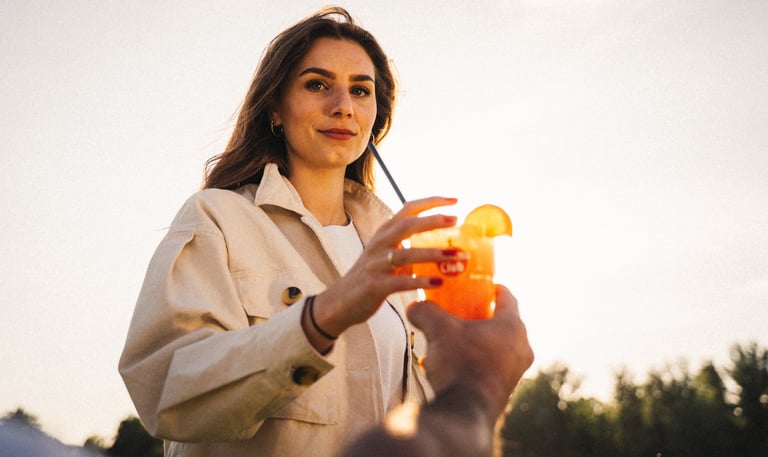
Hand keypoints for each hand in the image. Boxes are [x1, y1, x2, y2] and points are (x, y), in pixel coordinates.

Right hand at [311, 196, 460, 335]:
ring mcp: (375, 264)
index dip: (432, 202)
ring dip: (432, 254)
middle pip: (407, 225)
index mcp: (384, 233)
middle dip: (432, 221)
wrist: (339, 303)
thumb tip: (440, 247)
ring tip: (455, 256)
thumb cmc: (369, 278)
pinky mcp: (374, 285)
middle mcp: (379, 244)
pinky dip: (420, 281)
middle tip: (456, 220)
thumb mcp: (386, 255)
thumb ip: (406, 247)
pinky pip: (400, 282)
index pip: (408, 208)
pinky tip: (439, 283)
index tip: (455, 200)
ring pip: (405, 254)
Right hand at [406, 285, 533, 419]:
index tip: (483, 285)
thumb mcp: (438, 330)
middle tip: (462, 311)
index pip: (508, 298)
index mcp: (513, 327)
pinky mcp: (504, 390)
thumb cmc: (459, 364)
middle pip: (502, 323)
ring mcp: (515, 371)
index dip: (493, 288)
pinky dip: (471, 361)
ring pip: (495, 347)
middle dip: (480, 317)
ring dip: (474, 341)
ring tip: (450, 339)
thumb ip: (426, 311)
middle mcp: (521, 348)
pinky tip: (444, 364)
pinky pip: (488, 367)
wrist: (463, 412)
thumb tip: (414, 307)